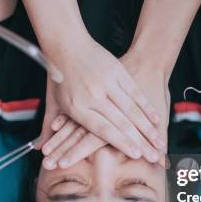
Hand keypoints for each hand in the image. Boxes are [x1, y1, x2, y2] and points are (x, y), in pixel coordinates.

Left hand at [47, 34, 163, 160]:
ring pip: (132, 109)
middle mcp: (93, 96)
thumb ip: (53, 128)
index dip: (121, 143)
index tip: (136, 154)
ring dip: (148, 128)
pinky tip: (157, 119)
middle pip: (122, 123)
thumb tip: (41, 150)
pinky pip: (135, 92)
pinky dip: (147, 107)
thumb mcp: (55, 103)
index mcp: (78, 107)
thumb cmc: (61, 78)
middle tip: (155, 156)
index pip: (103, 129)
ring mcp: (107, 82)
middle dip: (141, 142)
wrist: (67, 45)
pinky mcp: (117, 71)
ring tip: (160, 141)